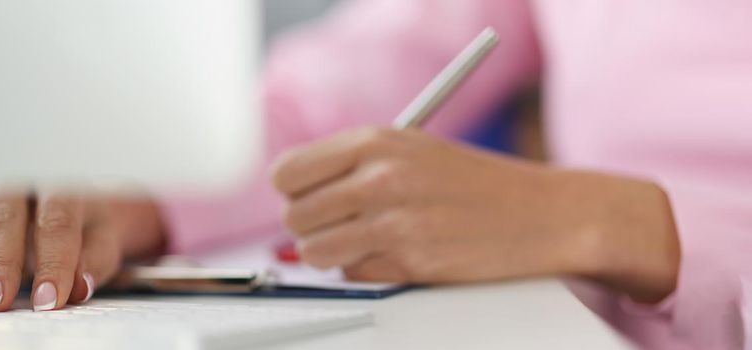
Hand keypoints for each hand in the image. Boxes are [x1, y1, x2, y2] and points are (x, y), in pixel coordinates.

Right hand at [0, 184, 164, 310]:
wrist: (54, 201)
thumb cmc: (77, 224)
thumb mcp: (97, 238)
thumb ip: (93, 260)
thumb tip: (79, 286)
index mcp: (53, 180)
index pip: (55, 217)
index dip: (54, 260)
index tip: (51, 300)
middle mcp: (6, 180)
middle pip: (0, 217)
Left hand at [271, 127, 678, 302]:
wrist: (546, 213)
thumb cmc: (475, 183)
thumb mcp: (410, 150)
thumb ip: (352, 165)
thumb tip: (293, 195)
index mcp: (375, 140)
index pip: (287, 171)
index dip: (294, 192)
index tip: (309, 199)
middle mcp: (380, 176)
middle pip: (294, 214)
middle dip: (311, 227)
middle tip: (342, 226)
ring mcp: (395, 219)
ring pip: (315, 251)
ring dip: (333, 254)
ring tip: (368, 242)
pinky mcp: (410, 260)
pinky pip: (353, 275)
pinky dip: (368, 271)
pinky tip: (402, 255)